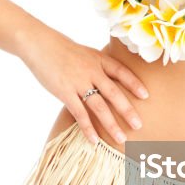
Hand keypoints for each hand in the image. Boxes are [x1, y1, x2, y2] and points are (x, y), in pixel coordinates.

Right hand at [18, 24, 148, 144]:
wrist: (38, 44)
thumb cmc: (61, 49)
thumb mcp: (85, 53)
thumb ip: (97, 66)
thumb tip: (107, 80)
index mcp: (99, 59)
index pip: (121, 72)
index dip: (134, 83)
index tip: (146, 95)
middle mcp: (92, 71)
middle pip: (114, 93)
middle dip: (127, 110)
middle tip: (139, 125)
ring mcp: (78, 82)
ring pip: (99, 106)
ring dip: (111, 124)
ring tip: (121, 138)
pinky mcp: (64, 92)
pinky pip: (79, 113)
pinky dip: (87, 128)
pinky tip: (94, 140)